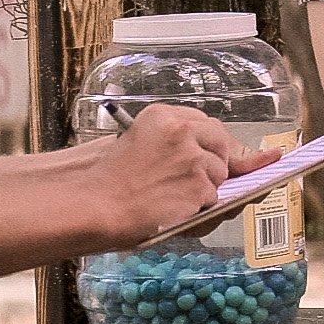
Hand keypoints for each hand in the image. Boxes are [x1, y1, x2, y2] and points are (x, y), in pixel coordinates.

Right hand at [93, 103, 246, 240]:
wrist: (97, 206)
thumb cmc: (110, 182)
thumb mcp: (139, 144)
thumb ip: (177, 141)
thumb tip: (226, 151)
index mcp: (162, 116)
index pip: (204, 123)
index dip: (210, 142)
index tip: (211, 153)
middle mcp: (180, 130)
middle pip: (221, 142)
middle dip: (216, 160)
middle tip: (195, 178)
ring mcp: (191, 157)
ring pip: (219, 172)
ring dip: (204, 186)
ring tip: (172, 194)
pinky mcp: (198, 185)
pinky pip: (213, 198)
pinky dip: (199, 207)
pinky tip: (174, 207)